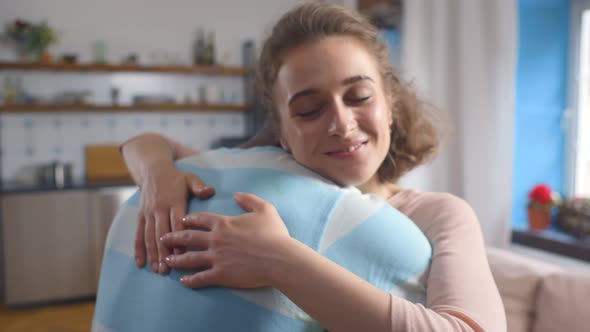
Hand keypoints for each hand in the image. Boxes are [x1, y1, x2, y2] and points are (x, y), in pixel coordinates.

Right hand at [135, 162, 214, 274]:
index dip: (179, 239)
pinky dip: (138, 248)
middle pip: (161, 233)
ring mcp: (148, 213)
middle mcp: (159, 209)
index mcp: (174, 201)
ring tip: (157, 270)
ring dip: (152, 254)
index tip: (182, 255)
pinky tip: (140, 262)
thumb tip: (209, 191)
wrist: (153, 171)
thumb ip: (199, 186)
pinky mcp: (140, 216)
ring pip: (149, 236)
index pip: (176, 223)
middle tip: (167, 270)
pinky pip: (138, 233)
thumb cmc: (176, 178)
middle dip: (163, 253)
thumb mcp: (190, 178)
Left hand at [161, 192, 290, 287]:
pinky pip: (200, 277)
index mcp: (224, 223)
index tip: (181, 221)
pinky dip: (190, 280)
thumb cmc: (274, 234)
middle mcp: (216, 239)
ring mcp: (216, 257)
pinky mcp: (221, 274)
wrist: (278, 258)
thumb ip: (249, 199)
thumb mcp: (265, 209)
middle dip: (174, 238)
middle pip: (188, 237)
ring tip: (166, 260)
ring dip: (176, 259)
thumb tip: (237, 194)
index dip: (190, 219)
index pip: (201, 219)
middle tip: (163, 239)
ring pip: (190, 258)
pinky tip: (183, 281)